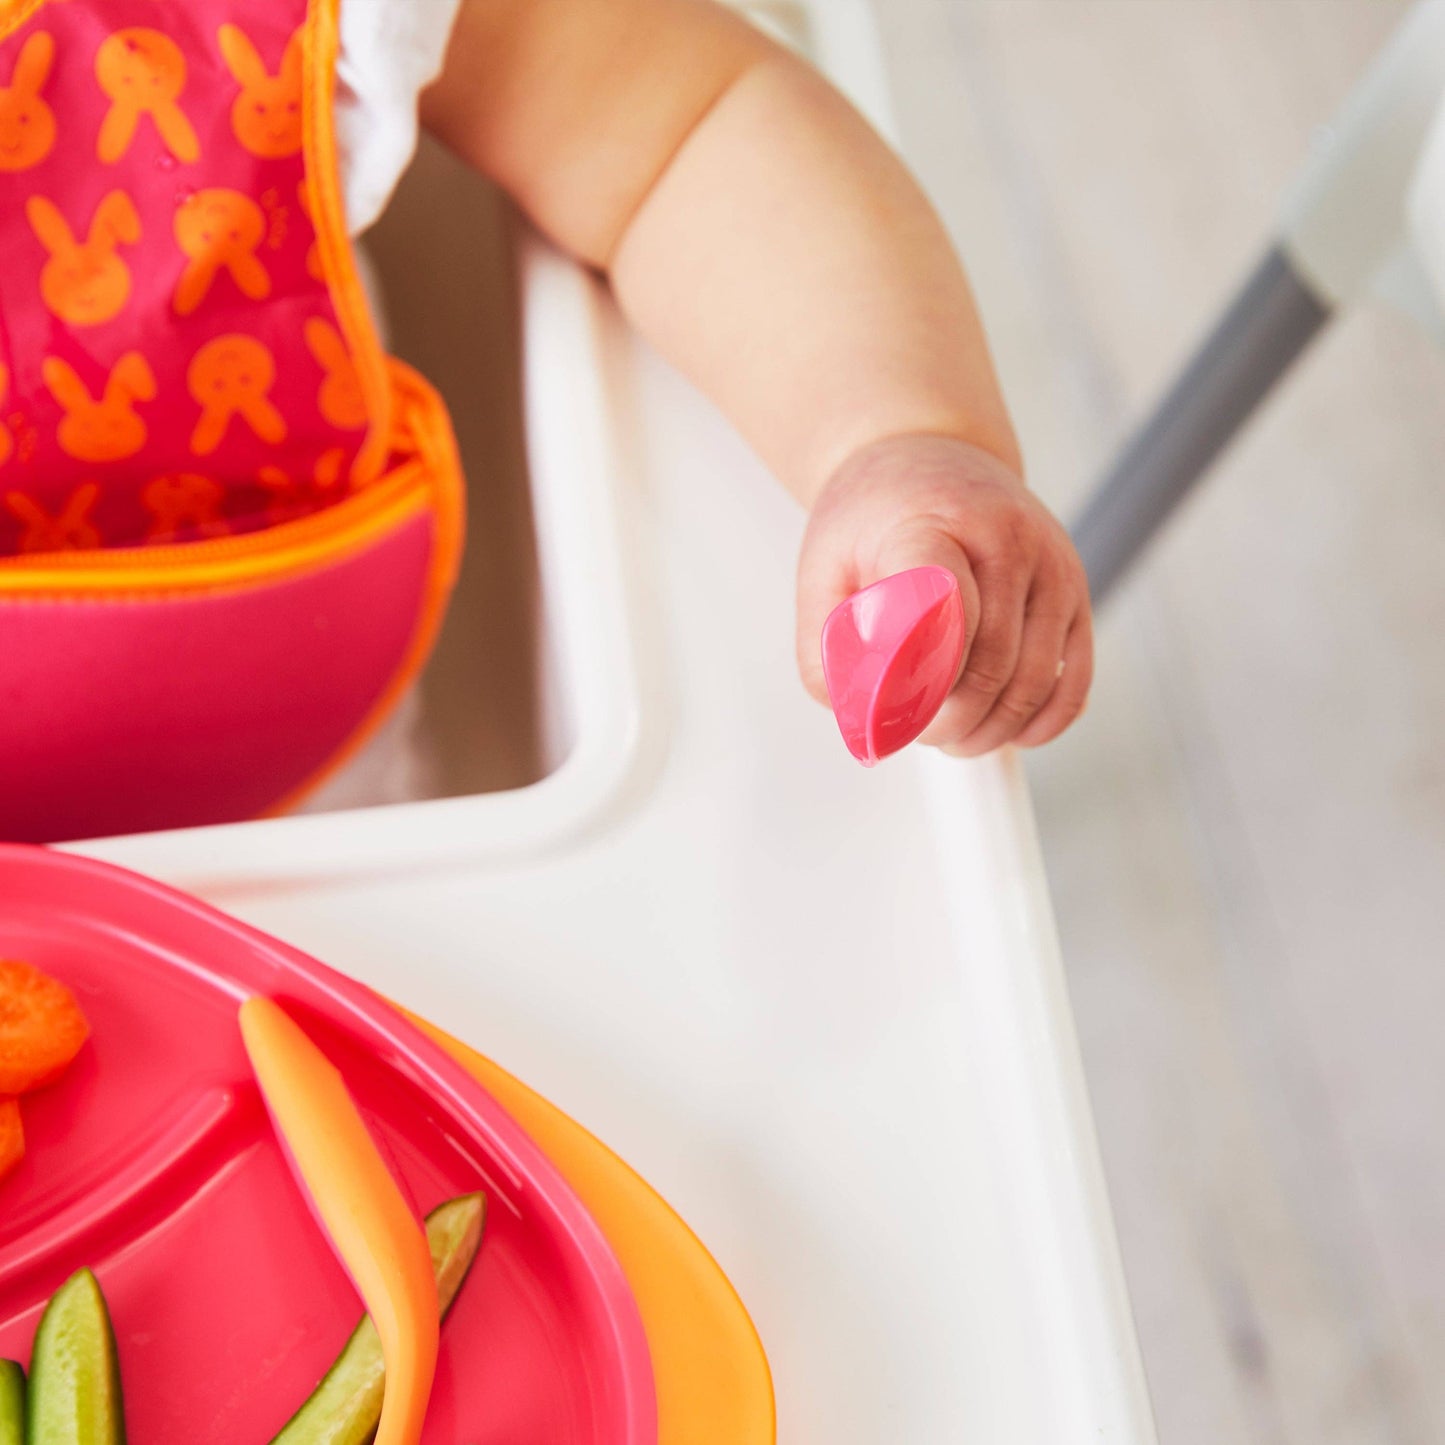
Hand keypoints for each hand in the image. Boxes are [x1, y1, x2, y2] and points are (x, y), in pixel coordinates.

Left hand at [797, 434, 1092, 754]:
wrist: (930, 458)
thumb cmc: (873, 520)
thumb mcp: (823, 572)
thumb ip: (828, 650)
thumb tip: (863, 721)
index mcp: (933, 525)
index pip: (945, 613)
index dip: (924, 680)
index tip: (895, 715)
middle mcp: (1006, 539)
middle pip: (989, 664)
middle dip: (950, 722)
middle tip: (917, 735)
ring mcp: (1050, 565)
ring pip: (1033, 682)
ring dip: (991, 729)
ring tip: (952, 736)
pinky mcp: (1075, 592)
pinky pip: (1074, 678)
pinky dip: (1043, 721)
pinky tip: (1010, 734)